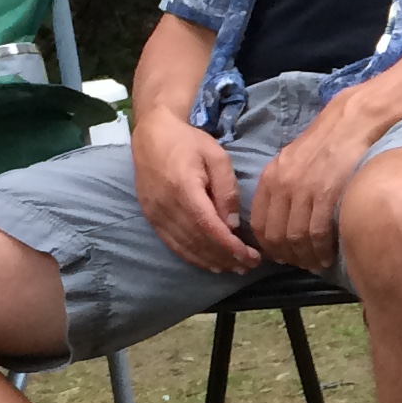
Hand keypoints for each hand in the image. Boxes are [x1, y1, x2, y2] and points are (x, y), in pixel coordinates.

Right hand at [131, 117, 258, 272]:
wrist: (152, 135)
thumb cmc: (188, 142)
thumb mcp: (216, 157)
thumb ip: (226, 190)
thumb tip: (232, 225)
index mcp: (184, 189)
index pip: (209, 227)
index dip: (230, 247)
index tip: (251, 257)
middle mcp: (166, 206)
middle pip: (198, 241)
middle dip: (225, 257)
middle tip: (249, 266)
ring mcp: (155, 213)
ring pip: (185, 247)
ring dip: (211, 261)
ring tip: (234, 268)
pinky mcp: (150, 217)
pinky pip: (172, 244)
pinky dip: (192, 257)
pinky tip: (210, 263)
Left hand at [244, 93, 391, 274]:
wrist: (352, 122)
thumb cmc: (326, 141)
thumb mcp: (293, 160)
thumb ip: (283, 186)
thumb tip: (283, 216)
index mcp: (271, 177)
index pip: (259, 223)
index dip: (268, 247)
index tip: (282, 256)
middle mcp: (282, 185)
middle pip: (275, 235)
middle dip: (287, 256)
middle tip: (301, 264)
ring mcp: (304, 190)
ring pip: (296, 238)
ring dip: (305, 257)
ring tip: (316, 263)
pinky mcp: (326, 193)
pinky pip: (317, 232)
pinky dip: (321, 250)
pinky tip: (328, 256)